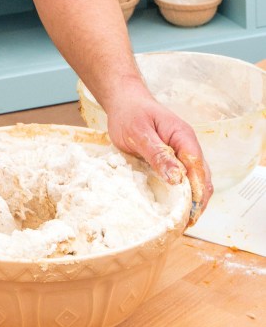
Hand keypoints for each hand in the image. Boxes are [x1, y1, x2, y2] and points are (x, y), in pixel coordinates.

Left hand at [104, 90, 212, 224]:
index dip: (197, 192)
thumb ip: (158, 154)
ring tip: (181, 221)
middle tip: (185, 223)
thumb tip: (178, 178)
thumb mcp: (140, 133)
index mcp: (183, 137)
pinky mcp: (172, 159)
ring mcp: (181, 153)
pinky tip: (173, 208)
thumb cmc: (130, 114)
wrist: (124, 102)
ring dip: (191, 200)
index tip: (191, 213)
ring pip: (194, 180)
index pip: (198, 168)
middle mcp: (187, 146)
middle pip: (202, 177)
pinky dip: (181, 194)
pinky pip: (182, 178)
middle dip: (198, 201)